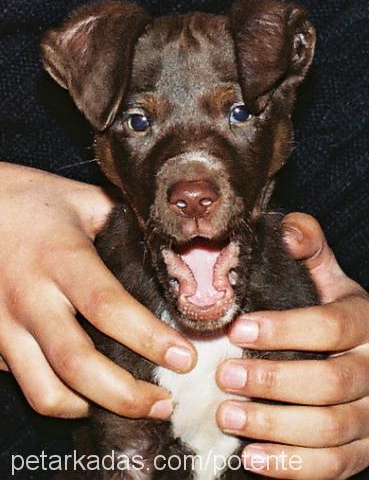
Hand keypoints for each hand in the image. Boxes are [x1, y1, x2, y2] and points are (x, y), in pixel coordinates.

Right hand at [0, 163, 195, 419]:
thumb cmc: (31, 200)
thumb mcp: (82, 201)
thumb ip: (124, 226)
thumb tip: (169, 253)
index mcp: (60, 259)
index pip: (108, 306)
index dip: (149, 338)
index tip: (184, 358)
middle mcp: (30, 298)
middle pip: (78, 364)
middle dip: (125, 395)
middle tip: (163, 403)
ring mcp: (3, 325)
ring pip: (45, 391)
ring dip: (91, 407)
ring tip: (126, 405)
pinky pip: (25, 382)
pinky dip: (59, 396)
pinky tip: (84, 389)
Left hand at [216, 213, 368, 478]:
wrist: (366, 357)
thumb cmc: (336, 313)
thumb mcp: (329, 279)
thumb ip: (310, 250)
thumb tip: (287, 228)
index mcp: (364, 323)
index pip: (330, 326)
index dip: (284, 329)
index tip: (238, 329)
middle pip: (330, 381)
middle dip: (273, 380)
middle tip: (224, 375)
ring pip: (331, 428)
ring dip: (276, 425)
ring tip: (227, 415)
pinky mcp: (363, 449)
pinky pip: (334, 465)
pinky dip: (294, 466)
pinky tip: (253, 457)